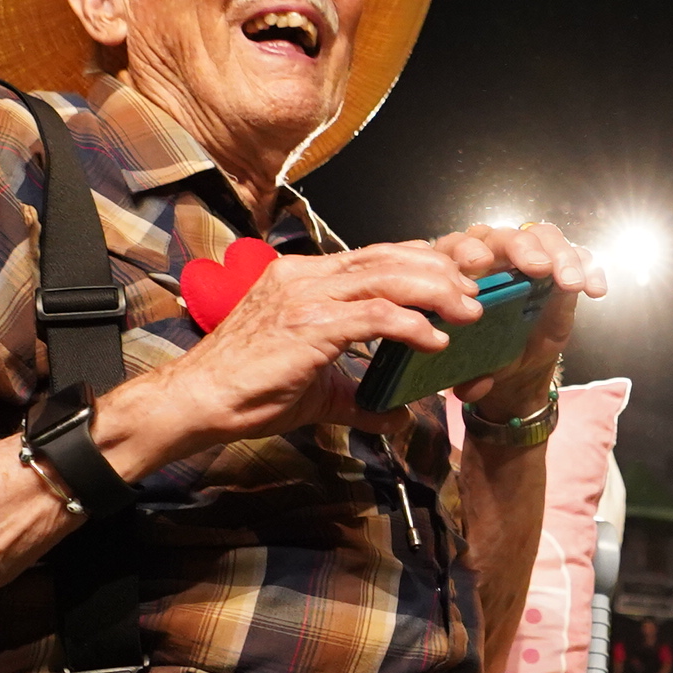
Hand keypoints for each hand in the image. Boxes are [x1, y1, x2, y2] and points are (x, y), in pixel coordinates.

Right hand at [149, 238, 489, 447]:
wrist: (196, 402)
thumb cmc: (246, 392)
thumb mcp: (315, 390)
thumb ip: (359, 396)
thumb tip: (397, 417)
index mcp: (302, 278)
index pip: (372, 255)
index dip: (419, 260)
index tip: (456, 274)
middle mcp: (304, 276)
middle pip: (387, 256)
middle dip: (439, 269)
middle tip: (476, 290)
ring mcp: (304, 296)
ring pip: (386, 277)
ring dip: (436, 292)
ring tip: (470, 312)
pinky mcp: (308, 325)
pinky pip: (373, 316)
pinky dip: (411, 325)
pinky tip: (435, 341)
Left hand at [431, 221, 606, 416]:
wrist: (519, 368)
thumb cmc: (488, 357)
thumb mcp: (477, 368)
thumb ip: (470, 375)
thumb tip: (472, 387)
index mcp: (462, 274)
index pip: (457, 247)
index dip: (467, 250)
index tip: (480, 264)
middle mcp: (495, 257)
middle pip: (504, 235)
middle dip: (522, 247)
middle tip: (540, 268)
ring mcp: (530, 259)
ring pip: (543, 237)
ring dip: (561, 255)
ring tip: (573, 284)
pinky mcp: (561, 267)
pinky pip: (577, 255)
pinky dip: (589, 268)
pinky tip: (595, 291)